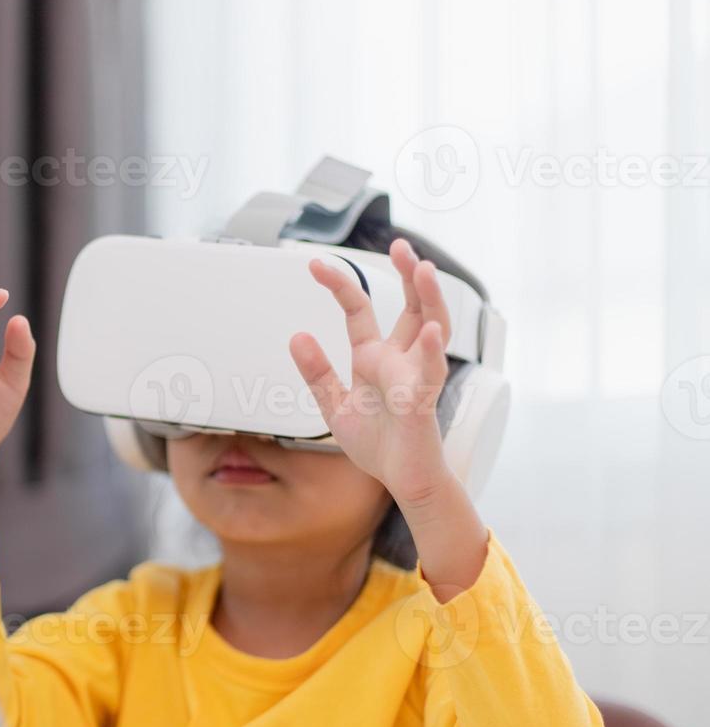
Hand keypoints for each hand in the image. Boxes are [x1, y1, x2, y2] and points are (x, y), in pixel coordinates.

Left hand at [287, 238, 453, 505]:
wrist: (402, 482)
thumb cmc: (377, 444)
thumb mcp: (334, 405)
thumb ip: (317, 372)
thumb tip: (296, 336)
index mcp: (374, 358)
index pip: (359, 312)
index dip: (340, 286)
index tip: (314, 265)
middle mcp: (399, 361)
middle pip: (409, 307)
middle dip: (407, 275)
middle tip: (399, 245)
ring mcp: (415, 378)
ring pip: (430, 329)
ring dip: (428, 299)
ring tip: (422, 269)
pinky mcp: (422, 403)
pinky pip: (430, 374)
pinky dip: (428, 352)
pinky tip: (427, 330)